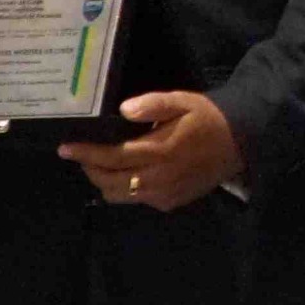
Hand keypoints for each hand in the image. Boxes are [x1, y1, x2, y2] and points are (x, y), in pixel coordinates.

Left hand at [60, 91, 243, 211]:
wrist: (239, 143)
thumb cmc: (207, 118)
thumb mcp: (182, 102)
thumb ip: (153, 105)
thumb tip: (123, 110)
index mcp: (159, 151)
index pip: (112, 157)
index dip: (86, 153)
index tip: (65, 148)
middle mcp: (158, 178)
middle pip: (109, 181)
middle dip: (89, 169)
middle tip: (79, 155)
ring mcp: (164, 194)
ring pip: (119, 195)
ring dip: (103, 182)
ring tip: (98, 165)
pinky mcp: (170, 202)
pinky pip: (137, 200)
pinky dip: (124, 190)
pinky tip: (126, 175)